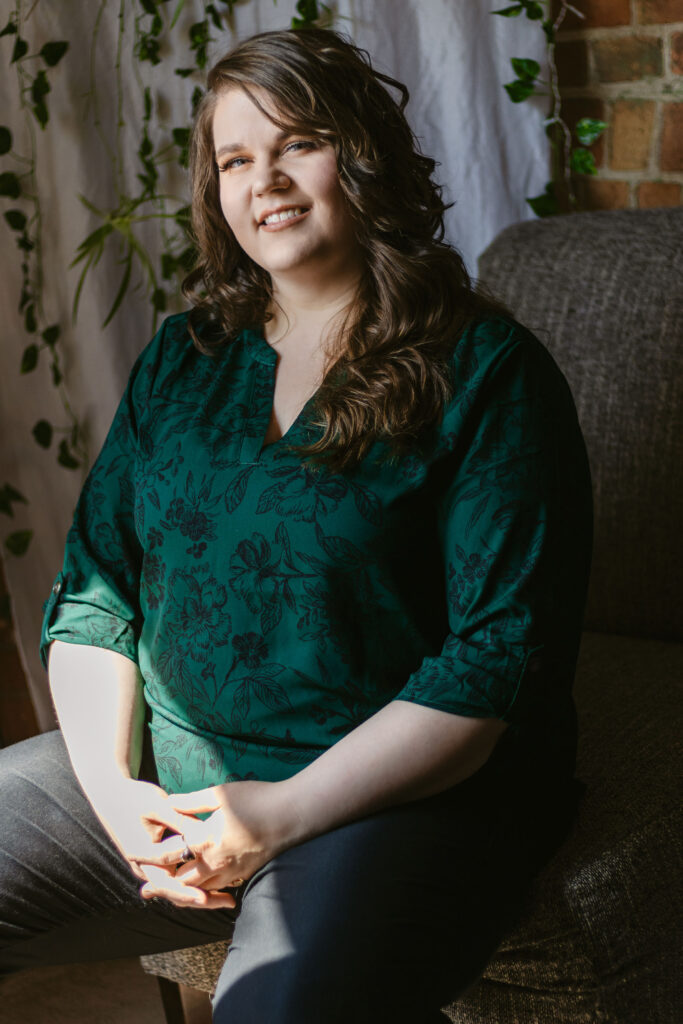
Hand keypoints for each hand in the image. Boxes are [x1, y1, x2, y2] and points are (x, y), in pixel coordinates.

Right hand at [92, 777, 224, 902]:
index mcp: (140, 853)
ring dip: (199, 895)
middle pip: (173, 890)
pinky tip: (216, 887)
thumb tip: (205, 834)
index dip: (189, 879)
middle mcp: (143, 867)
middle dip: (200, 898)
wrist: (112, 798)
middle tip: (228, 901)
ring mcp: (148, 869)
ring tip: (226, 899)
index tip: (211, 885)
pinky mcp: (155, 866)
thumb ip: (181, 820)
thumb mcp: (158, 805)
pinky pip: (174, 881)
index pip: (168, 870)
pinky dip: (193, 886)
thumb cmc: (135, 799)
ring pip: (175, 890)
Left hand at [136, 780, 299, 908]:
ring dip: (185, 890)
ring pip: (202, 889)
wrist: (292, 814)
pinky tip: (203, 884)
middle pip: (184, 881)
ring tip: (171, 889)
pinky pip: (220, 888)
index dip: (154, 858)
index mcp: (206, 842)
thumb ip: (192, 801)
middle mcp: (216, 863)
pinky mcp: (246, 873)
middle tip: (148, 887)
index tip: (137, 860)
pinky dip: (207, 889)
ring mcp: (233, 872)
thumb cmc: (257, 799)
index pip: (173, 856)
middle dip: (165, 884)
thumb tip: (169, 802)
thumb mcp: (221, 793)